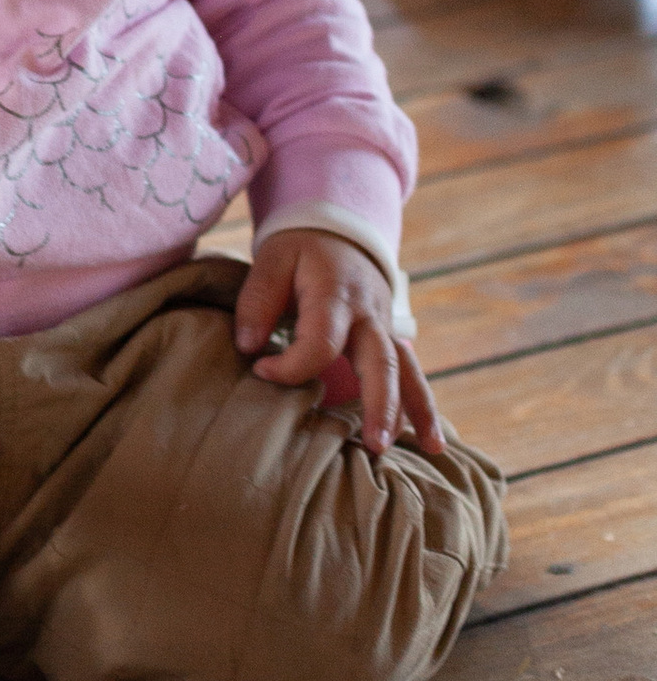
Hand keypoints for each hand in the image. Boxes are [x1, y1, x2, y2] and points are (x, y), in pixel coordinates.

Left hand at [235, 229, 442, 457]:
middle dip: (380, 404)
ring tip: (428, 449)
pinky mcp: (390, 338)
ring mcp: (385, 327)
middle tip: (374, 444)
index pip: (322, 342)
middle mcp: (369, 314)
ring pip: (407, 371)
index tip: (260, 370)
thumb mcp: (272, 259)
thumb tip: (248, 347)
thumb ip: (257, 301)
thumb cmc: (300, 250)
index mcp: (336, 294)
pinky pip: (411, 373)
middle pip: (381, 362)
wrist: (338, 231)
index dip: (291, 365)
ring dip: (415, 410)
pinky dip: (423, 405)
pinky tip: (432, 440)